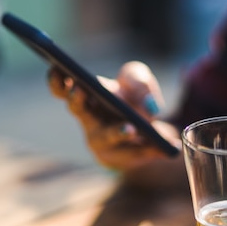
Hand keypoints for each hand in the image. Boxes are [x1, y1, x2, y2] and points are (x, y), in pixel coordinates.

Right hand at [47, 61, 180, 171]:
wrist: (148, 133)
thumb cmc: (134, 100)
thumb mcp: (140, 82)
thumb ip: (140, 82)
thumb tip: (149, 105)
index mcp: (86, 95)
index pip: (62, 87)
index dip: (56, 79)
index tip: (56, 67)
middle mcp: (88, 119)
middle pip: (76, 109)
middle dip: (76, 100)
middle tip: (79, 90)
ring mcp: (101, 140)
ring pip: (106, 137)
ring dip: (117, 132)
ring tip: (131, 129)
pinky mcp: (120, 158)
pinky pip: (135, 152)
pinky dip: (152, 148)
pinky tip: (170, 145)